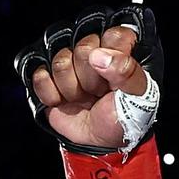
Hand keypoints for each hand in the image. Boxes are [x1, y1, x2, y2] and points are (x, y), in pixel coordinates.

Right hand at [28, 25, 148, 149]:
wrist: (102, 142)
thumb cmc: (125, 117)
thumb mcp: (138, 96)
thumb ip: (128, 71)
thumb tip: (99, 55)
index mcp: (118, 48)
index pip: (112, 35)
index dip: (112, 59)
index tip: (116, 80)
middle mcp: (92, 51)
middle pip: (82, 48)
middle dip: (91, 79)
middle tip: (99, 93)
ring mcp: (68, 64)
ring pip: (60, 62)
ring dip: (73, 90)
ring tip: (85, 98)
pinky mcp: (48, 78)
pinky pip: (40, 77)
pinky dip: (52, 95)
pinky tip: (65, 101)